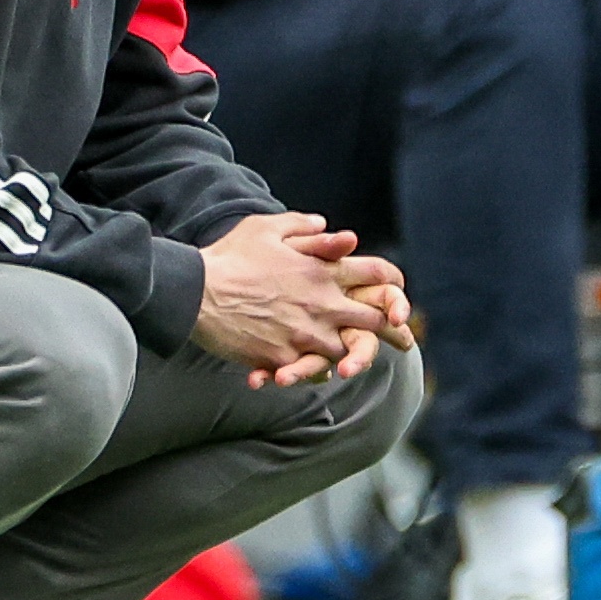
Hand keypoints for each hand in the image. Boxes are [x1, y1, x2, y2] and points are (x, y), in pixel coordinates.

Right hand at [194, 211, 401, 376]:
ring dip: (350, 355)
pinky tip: (313, 374)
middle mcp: (322, 302)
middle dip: (393, 330)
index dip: (393, 282)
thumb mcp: (266, 228)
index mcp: (322, 269)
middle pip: (374, 320)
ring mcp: (306, 333)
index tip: (400, 292)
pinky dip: (313, 373)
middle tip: (405, 341)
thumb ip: (303, 226)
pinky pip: (311, 373)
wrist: (195, 292)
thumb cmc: (229, 257)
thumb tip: (328, 226)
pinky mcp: (284, 358)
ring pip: (346, 351)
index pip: (375, 273)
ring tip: (354, 363)